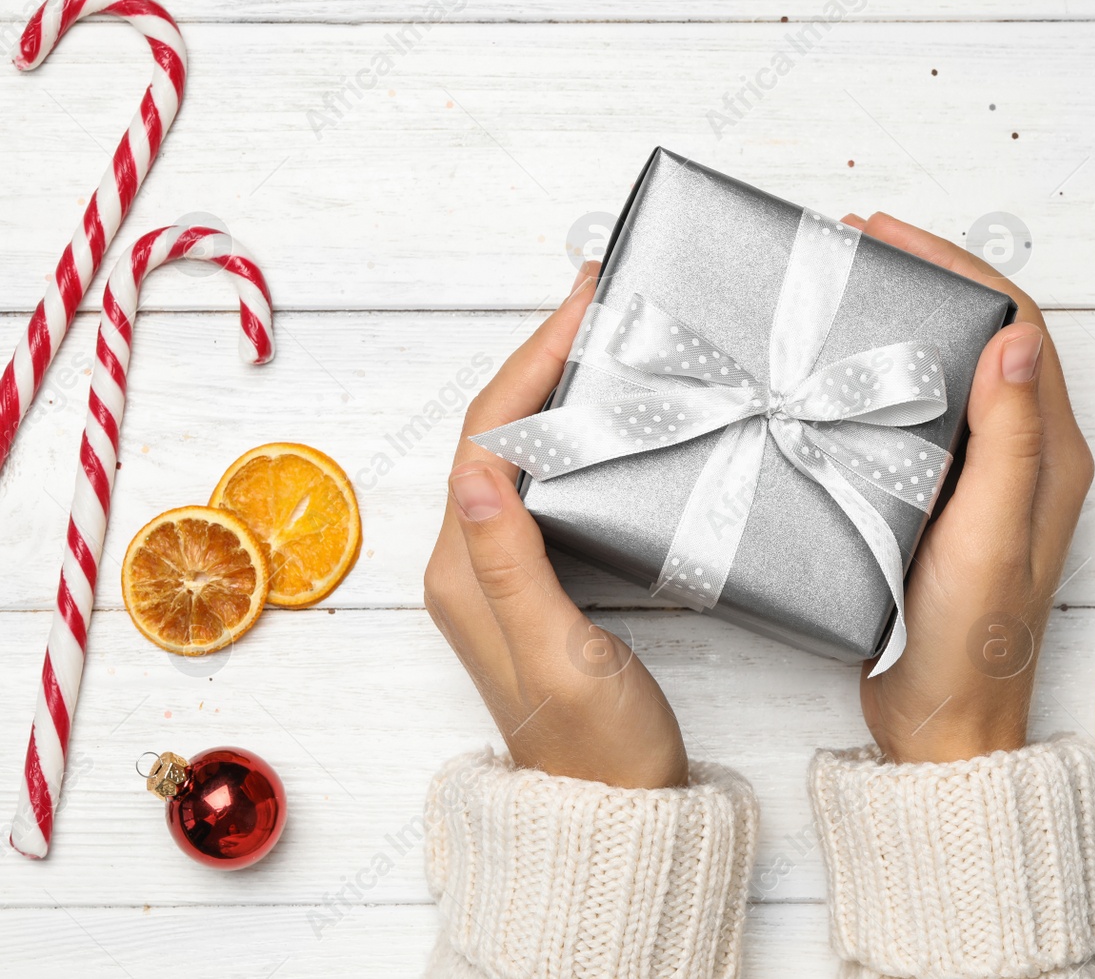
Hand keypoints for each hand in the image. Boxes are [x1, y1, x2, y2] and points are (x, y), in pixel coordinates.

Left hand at [423, 262, 688, 788]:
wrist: (614, 812)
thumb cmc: (596, 747)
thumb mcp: (558, 653)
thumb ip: (510, 562)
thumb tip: (474, 467)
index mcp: (463, 570)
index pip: (487, 435)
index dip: (532, 361)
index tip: (582, 305)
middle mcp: (470, 560)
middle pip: (496, 428)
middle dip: (544, 355)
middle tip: (600, 298)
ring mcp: (502, 569)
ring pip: (522, 448)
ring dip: (558, 385)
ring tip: (610, 335)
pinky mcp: (537, 579)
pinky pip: (546, 480)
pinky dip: (575, 430)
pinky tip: (613, 413)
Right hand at [842, 212, 1093, 764]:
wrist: (940, 726)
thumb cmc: (970, 643)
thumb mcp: (991, 536)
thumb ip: (1012, 441)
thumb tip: (1018, 339)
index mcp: (1051, 454)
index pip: (1017, 329)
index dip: (959, 268)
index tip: (890, 237)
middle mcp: (1026, 456)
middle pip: (985, 337)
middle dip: (927, 279)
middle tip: (856, 248)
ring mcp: (984, 479)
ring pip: (952, 372)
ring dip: (905, 323)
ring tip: (842, 294)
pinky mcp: (943, 501)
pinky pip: (923, 417)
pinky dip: (886, 378)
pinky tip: (841, 373)